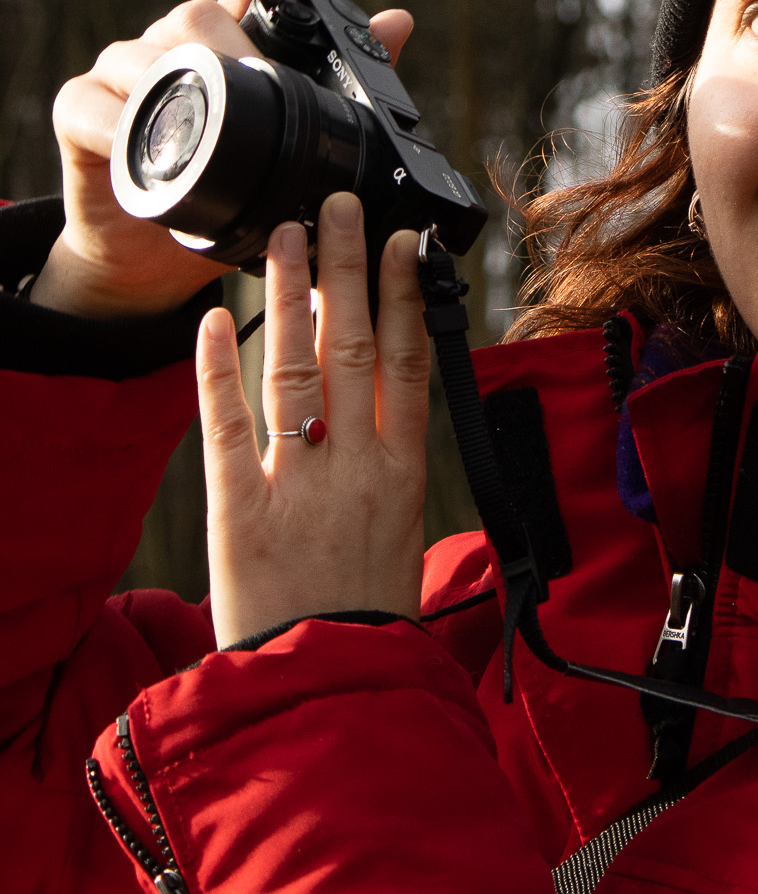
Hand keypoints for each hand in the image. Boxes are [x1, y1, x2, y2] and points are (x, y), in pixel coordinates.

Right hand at [29, 0, 414, 319]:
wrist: (155, 260)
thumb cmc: (226, 191)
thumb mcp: (293, 142)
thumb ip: (342, 83)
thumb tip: (398, 22)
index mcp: (228, 40)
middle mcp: (172, 44)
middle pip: (197, 12)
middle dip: (236, 50)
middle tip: (263, 93)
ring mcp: (121, 74)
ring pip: (145, 51)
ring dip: (177, 86)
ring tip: (205, 127)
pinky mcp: (80, 111)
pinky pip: (92, 104)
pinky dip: (118, 124)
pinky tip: (137, 143)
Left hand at [196, 193, 428, 646]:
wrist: (334, 686)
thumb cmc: (373, 619)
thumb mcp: (408, 539)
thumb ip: (395, 472)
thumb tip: (395, 416)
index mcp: (404, 472)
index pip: (410, 362)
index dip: (405, 296)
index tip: (402, 242)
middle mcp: (357, 466)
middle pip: (353, 346)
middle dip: (347, 269)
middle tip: (336, 207)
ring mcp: (298, 483)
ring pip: (294, 369)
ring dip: (289, 297)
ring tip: (284, 238)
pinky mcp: (239, 510)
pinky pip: (227, 426)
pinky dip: (216, 370)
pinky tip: (211, 321)